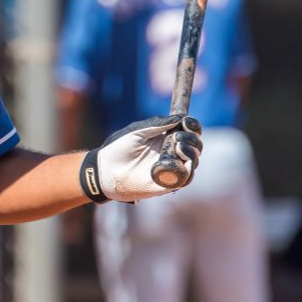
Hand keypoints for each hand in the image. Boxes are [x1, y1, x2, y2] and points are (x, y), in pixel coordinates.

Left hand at [79, 115, 201, 202]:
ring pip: (194, 160)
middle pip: (195, 144)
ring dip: (191, 151)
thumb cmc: (118, 148)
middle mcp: (171, 152)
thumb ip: (157, 124)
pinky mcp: (169, 183)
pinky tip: (181, 159)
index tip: (187, 121)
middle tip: (179, 136)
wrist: (106, 170)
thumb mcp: (137, 131)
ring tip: (178, 146)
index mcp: (165, 137)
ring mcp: (172, 167)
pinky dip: (188, 168)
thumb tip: (179, 117)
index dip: (192, 125)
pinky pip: (186, 177)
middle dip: (192, 138)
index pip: (187, 130)